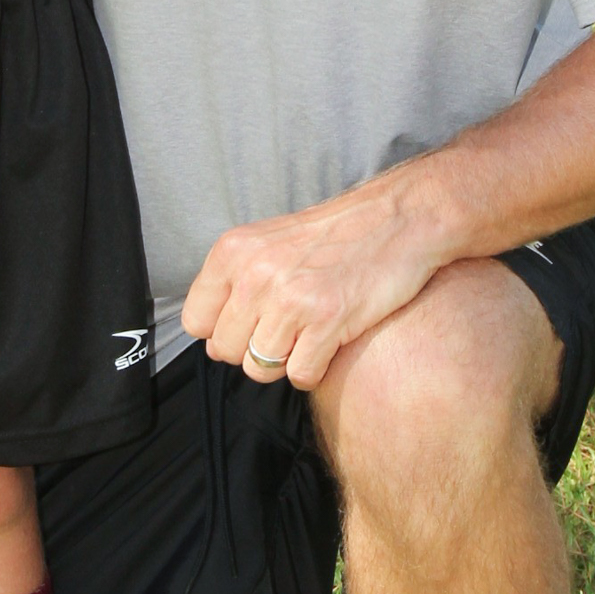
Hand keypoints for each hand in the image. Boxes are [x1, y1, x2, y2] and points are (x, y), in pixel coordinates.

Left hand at [180, 169, 449, 392]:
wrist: (398, 218)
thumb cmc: (334, 236)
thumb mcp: (268, 242)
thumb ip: (235, 283)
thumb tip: (211, 341)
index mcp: (233, 251)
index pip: (196, 321)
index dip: (222, 330)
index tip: (250, 323)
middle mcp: (255, 274)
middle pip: (226, 351)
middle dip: (254, 349)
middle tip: (287, 328)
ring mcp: (290, 298)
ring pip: (259, 368)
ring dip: (285, 360)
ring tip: (309, 332)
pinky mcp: (327, 320)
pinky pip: (300, 375)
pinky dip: (315, 368)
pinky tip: (330, 340)